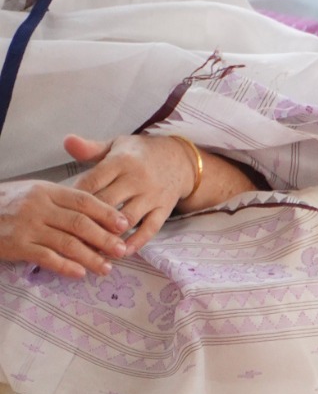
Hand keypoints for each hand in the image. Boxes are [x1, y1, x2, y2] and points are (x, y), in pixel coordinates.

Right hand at [0, 174, 131, 277]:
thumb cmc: (6, 203)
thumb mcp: (33, 191)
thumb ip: (58, 199)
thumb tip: (90, 210)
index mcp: (47, 190)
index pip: (84, 200)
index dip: (107, 212)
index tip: (124, 224)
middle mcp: (40, 206)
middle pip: (80, 222)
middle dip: (104, 237)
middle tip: (123, 249)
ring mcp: (28, 227)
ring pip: (67, 242)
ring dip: (90, 256)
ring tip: (106, 267)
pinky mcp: (17, 246)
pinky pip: (46, 257)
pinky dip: (65, 266)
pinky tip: (80, 273)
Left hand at [64, 132, 196, 252]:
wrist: (180, 157)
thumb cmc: (139, 154)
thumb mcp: (116, 145)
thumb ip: (90, 149)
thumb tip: (66, 140)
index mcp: (122, 160)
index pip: (92, 182)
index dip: (74, 199)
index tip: (60, 212)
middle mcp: (137, 177)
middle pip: (107, 203)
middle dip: (87, 222)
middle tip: (68, 238)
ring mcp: (152, 194)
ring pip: (127, 219)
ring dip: (109, 237)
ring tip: (90, 251)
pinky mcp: (164, 208)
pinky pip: (150, 229)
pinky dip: (135, 243)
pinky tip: (120, 253)